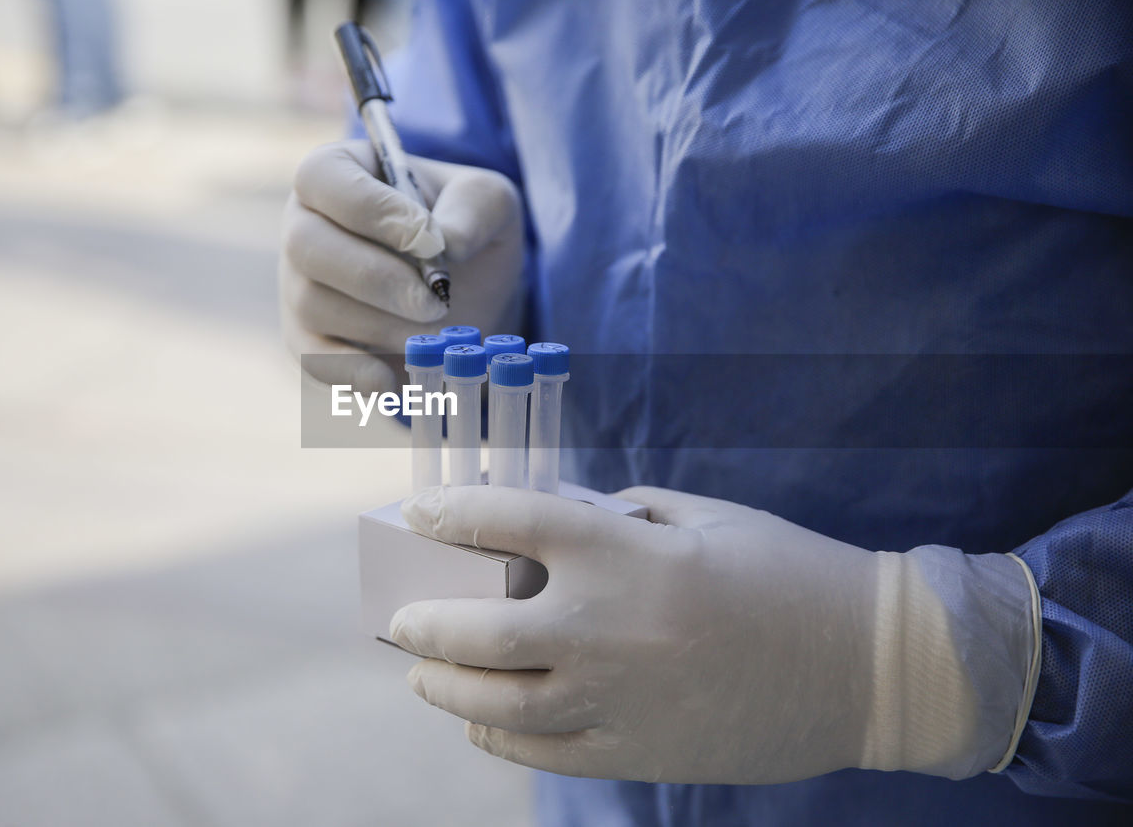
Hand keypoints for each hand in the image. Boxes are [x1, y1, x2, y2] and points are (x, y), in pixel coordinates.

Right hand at [279, 140, 524, 393]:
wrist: (469, 294)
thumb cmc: (466, 230)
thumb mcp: (489, 202)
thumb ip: (474, 208)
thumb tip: (446, 242)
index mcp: (338, 172)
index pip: (322, 177)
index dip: (370, 208)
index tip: (427, 239)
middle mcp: (303, 225)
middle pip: (306, 245)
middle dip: (376, 278)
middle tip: (436, 301)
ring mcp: (299, 285)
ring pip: (315, 304)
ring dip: (381, 324)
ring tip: (436, 330)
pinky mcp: (309, 340)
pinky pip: (313, 359)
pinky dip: (352, 373)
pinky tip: (391, 381)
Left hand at [391, 486, 1037, 783]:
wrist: (867, 667)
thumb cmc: (787, 572)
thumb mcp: (700, 517)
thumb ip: (617, 516)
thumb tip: (551, 519)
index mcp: (626, 556)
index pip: (508, 522)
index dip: (451, 515)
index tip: (421, 514)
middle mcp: (606, 629)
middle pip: (477, 632)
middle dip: (423, 622)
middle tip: (401, 616)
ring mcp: (617, 701)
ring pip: (495, 706)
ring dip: (444, 689)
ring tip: (422, 675)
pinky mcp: (636, 754)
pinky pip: (542, 752)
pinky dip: (497, 736)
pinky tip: (480, 724)